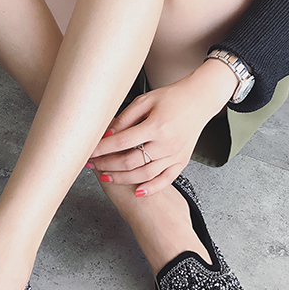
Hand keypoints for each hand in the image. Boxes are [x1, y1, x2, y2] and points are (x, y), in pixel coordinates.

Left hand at [88, 59, 238, 195]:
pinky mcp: (182, 161)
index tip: (88, 151)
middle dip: (107, 165)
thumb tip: (107, 135)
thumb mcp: (145, 100)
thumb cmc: (172, 97)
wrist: (200, 100)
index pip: (121, 142)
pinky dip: (151, 188)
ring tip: (106, 176)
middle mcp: (166, 144)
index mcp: (156, 126)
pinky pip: (166, 179)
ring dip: (122, 178)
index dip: (102, 149)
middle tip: (92, 165)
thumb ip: (125, 118)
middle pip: (130, 161)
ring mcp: (175, 155)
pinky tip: (137, 191)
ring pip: (144, 174)